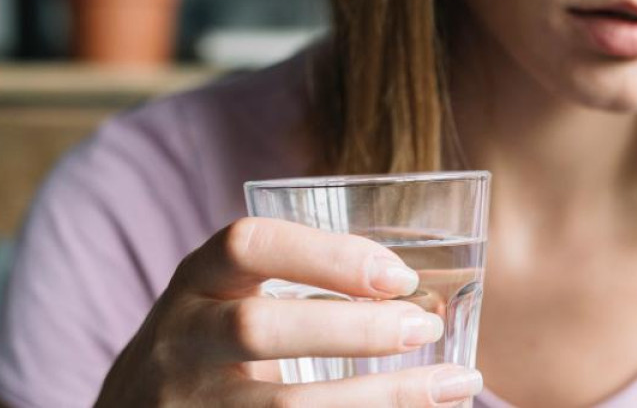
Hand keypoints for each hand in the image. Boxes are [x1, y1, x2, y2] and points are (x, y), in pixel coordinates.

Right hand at [95, 217, 482, 406]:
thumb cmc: (211, 349)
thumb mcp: (227, 300)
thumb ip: (294, 286)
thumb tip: (419, 292)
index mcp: (196, 283)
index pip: (249, 245)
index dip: (327, 255)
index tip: (397, 274)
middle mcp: (181, 343)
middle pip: (261, 330)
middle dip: (355, 329)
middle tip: (425, 327)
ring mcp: (189, 406)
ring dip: (381, 397)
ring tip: (455, 385)